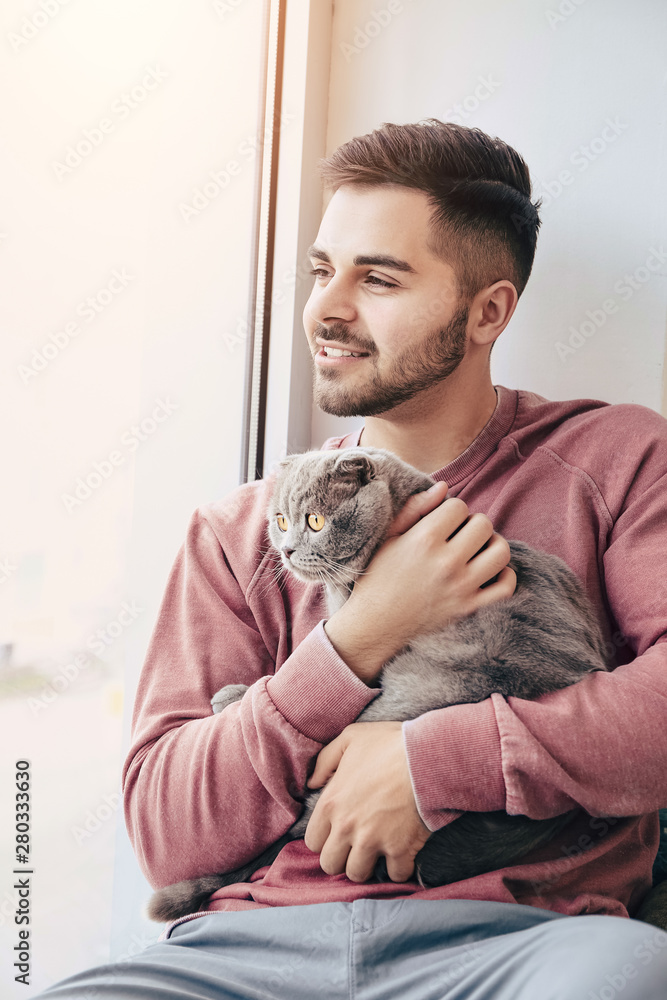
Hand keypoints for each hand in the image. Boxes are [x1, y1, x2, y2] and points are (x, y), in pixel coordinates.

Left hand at [304, 721, 430, 882]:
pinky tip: (401, 855)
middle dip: (342, 857)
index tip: (338, 832)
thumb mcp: (351, 738)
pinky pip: (394, 875)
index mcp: (331, 803)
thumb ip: (326, 760)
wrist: (427, 756)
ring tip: (376, 852)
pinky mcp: (400, 849)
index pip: (312, 841)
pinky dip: (399, 868)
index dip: (325, 838)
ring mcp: (372, 840)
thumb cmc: (389, 744)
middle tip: (356, 845)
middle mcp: (346, 827)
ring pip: (357, 874)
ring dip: (367, 865)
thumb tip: (313, 783)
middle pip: (330, 865)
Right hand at [325, 482, 515, 681]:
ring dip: (492, 545)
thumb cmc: (378, 578)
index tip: (443, 522)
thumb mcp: (389, 538)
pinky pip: (507, 586)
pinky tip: (488, 572)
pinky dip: (504, 575)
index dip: (451, 510)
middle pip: (483, 524)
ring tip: (477, 550)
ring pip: (501, 551)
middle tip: (460, 535)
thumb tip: (444, 486)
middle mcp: (446, 562)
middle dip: (472, 524)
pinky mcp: (471, 609)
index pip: (459, 506)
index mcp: (424, 540)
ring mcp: (462, 587)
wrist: (374, 626)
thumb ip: (415, 508)